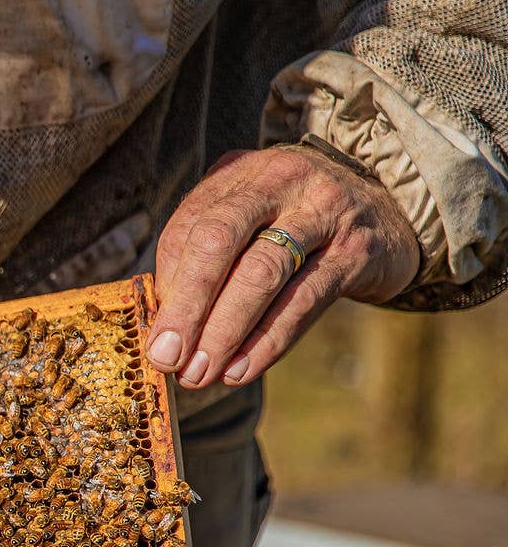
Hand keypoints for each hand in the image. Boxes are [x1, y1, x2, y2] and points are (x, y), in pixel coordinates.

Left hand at [148, 145, 419, 389]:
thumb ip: (207, 252)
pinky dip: (268, 341)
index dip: (167, 283)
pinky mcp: (357, 250)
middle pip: (218, 241)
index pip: (188, 226)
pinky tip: (241, 370)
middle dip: (187, 305)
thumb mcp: (252, 216)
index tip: (154, 333)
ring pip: (262, 273)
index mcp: (241, 173)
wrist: (392, 207)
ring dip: (224, 331)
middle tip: (166, 358)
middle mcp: (281, 181)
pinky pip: (304, 300)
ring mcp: (324, 211)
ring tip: (199, 373)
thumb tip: (163, 319)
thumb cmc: (297, 220)